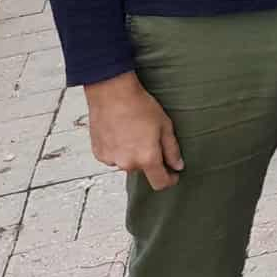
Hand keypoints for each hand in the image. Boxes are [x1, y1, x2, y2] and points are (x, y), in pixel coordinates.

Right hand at [85, 73, 182, 190]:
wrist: (111, 94)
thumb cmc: (140, 106)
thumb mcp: (165, 126)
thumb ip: (172, 150)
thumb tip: (177, 166)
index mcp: (146, 158)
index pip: (160, 183)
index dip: (169, 180)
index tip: (173, 174)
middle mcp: (127, 163)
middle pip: (143, 170)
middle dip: (150, 159)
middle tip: (151, 138)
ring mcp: (111, 159)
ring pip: (128, 163)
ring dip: (133, 154)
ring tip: (134, 132)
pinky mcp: (99, 154)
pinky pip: (114, 157)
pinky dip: (119, 149)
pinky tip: (121, 133)